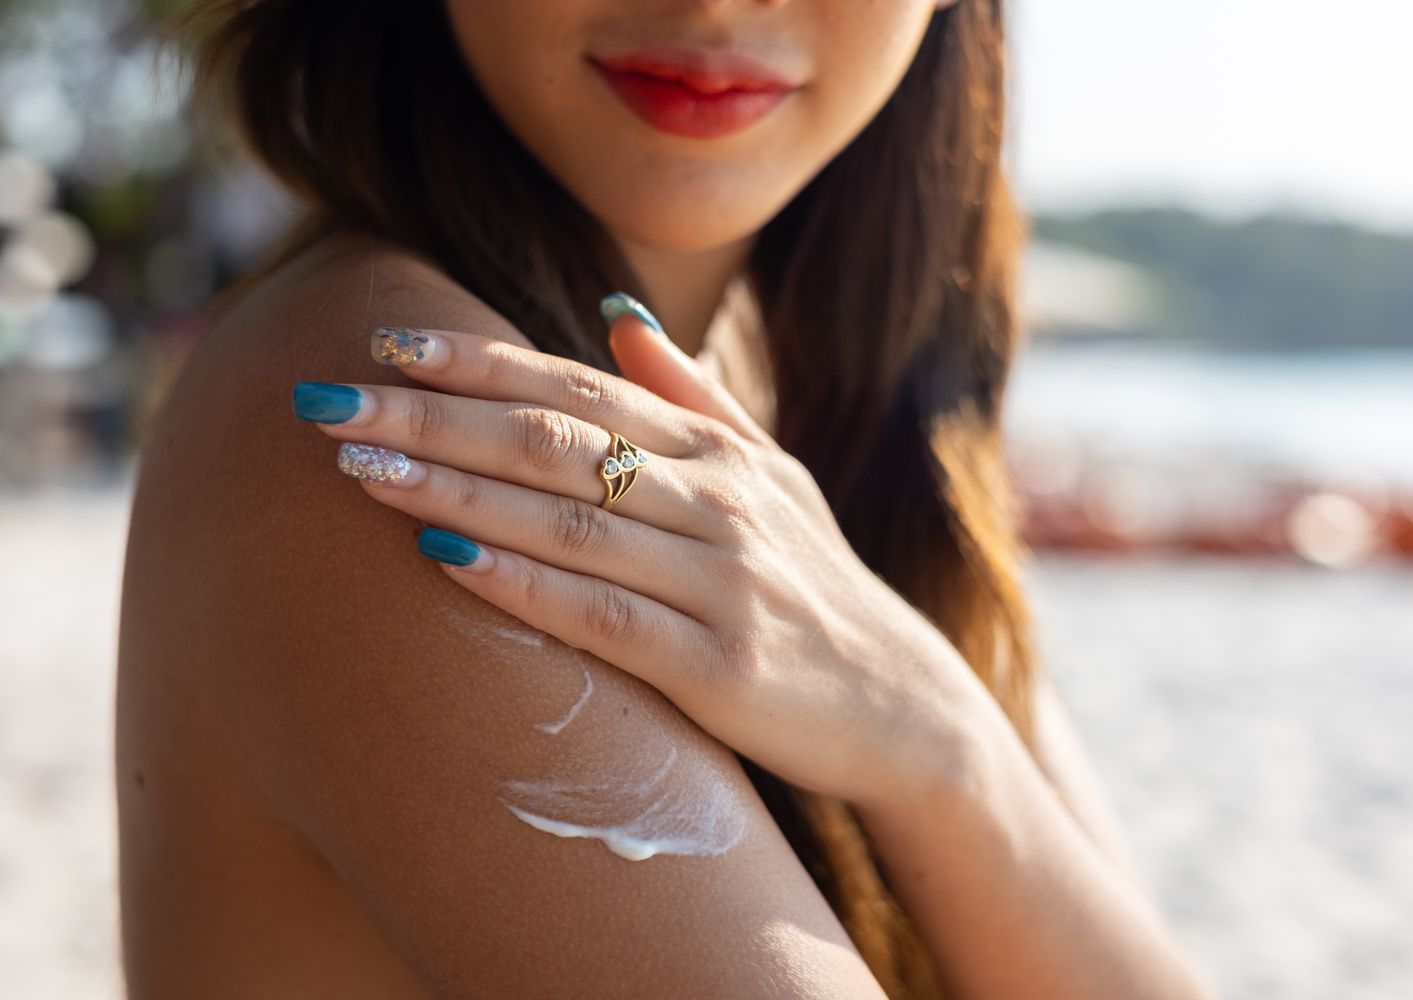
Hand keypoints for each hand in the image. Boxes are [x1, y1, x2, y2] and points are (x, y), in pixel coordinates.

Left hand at [292, 300, 996, 812]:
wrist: (906, 707)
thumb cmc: (816, 589)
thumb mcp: (774, 478)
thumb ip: (694, 396)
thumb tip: (610, 314)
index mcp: (720, 454)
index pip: (582, 386)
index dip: (480, 360)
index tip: (385, 342)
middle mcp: (719, 503)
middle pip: (557, 440)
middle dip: (434, 415)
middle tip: (325, 400)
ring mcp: (720, 583)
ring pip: (568, 519)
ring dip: (455, 486)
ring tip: (356, 467)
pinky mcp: (721, 668)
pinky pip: (603, 617)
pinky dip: (520, 582)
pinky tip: (442, 555)